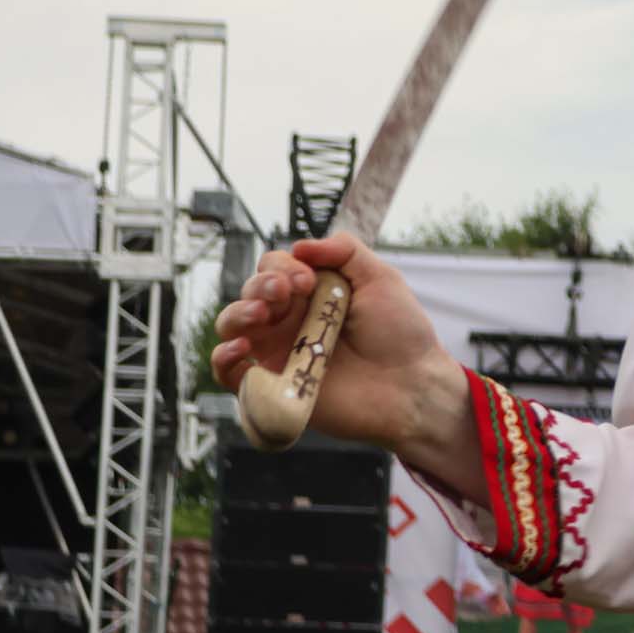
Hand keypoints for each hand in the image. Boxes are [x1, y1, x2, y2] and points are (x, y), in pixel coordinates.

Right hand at [211, 240, 473, 486]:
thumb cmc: (401, 334)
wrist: (411, 387)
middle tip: (286, 293)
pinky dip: (222, 358)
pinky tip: (240, 348)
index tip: (307, 280)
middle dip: (260, 286)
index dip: (282, 267)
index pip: (274, 267)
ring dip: (237, 314)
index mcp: (312, 293)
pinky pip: (230, 373)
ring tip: (260, 315)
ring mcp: (280, 352)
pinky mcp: (274, 386)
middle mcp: (291, 320)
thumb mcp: (380, 279)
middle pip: (250, 292)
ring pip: (233, 326)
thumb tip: (300, 245)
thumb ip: (345, 251)